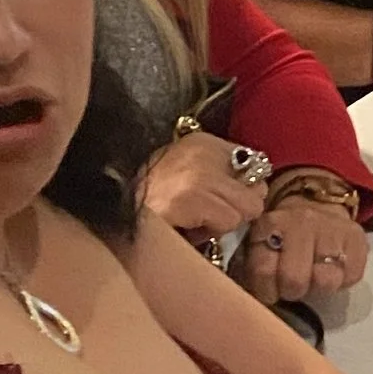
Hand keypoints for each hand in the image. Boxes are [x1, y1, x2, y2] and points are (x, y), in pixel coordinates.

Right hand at [139, 136, 267, 241]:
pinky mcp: (190, 199)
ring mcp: (197, 174)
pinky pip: (227, 221)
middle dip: (237, 209)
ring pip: (246, 209)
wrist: (114, 211)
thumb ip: (224, 174)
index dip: (243, 189)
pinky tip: (188, 227)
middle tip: (207, 215)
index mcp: (203, 142)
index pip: (256, 163)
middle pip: (258, 190)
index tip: (221, 198)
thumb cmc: (153, 199)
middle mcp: (202, 151)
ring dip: (222, 223)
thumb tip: (258, 188)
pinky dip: (211, 231)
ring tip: (194, 221)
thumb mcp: (189, 174)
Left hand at [234, 195, 367, 304]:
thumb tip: (252, 299)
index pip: (263, 271)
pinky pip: (351, 276)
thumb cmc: (283, 235)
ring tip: (312, 278)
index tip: (269, 292)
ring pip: (326, 281)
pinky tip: (332, 270)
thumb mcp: (259, 242)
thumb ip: (254, 267)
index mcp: (271, 224)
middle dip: (292, 291)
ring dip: (318, 287)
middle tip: (291, 286)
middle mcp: (303, 222)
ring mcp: (332, 229)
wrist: (317, 205)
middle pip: (295, 279)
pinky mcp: (357, 238)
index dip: (266, 291)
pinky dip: (341, 281)